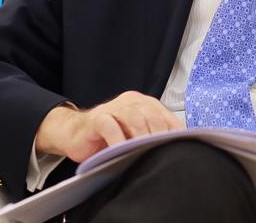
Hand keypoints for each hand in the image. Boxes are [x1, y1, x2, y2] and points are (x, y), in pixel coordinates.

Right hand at [35, 91, 184, 162]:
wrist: (73, 133)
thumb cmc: (107, 136)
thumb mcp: (133, 135)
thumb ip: (152, 137)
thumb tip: (177, 151)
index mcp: (144, 104)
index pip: (166, 116)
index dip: (175, 132)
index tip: (182, 148)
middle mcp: (131, 102)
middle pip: (152, 116)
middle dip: (159, 135)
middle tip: (163, 153)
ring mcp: (113, 108)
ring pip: (133, 118)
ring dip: (141, 137)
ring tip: (145, 152)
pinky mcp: (96, 119)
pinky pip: (110, 125)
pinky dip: (118, 139)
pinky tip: (121, 151)